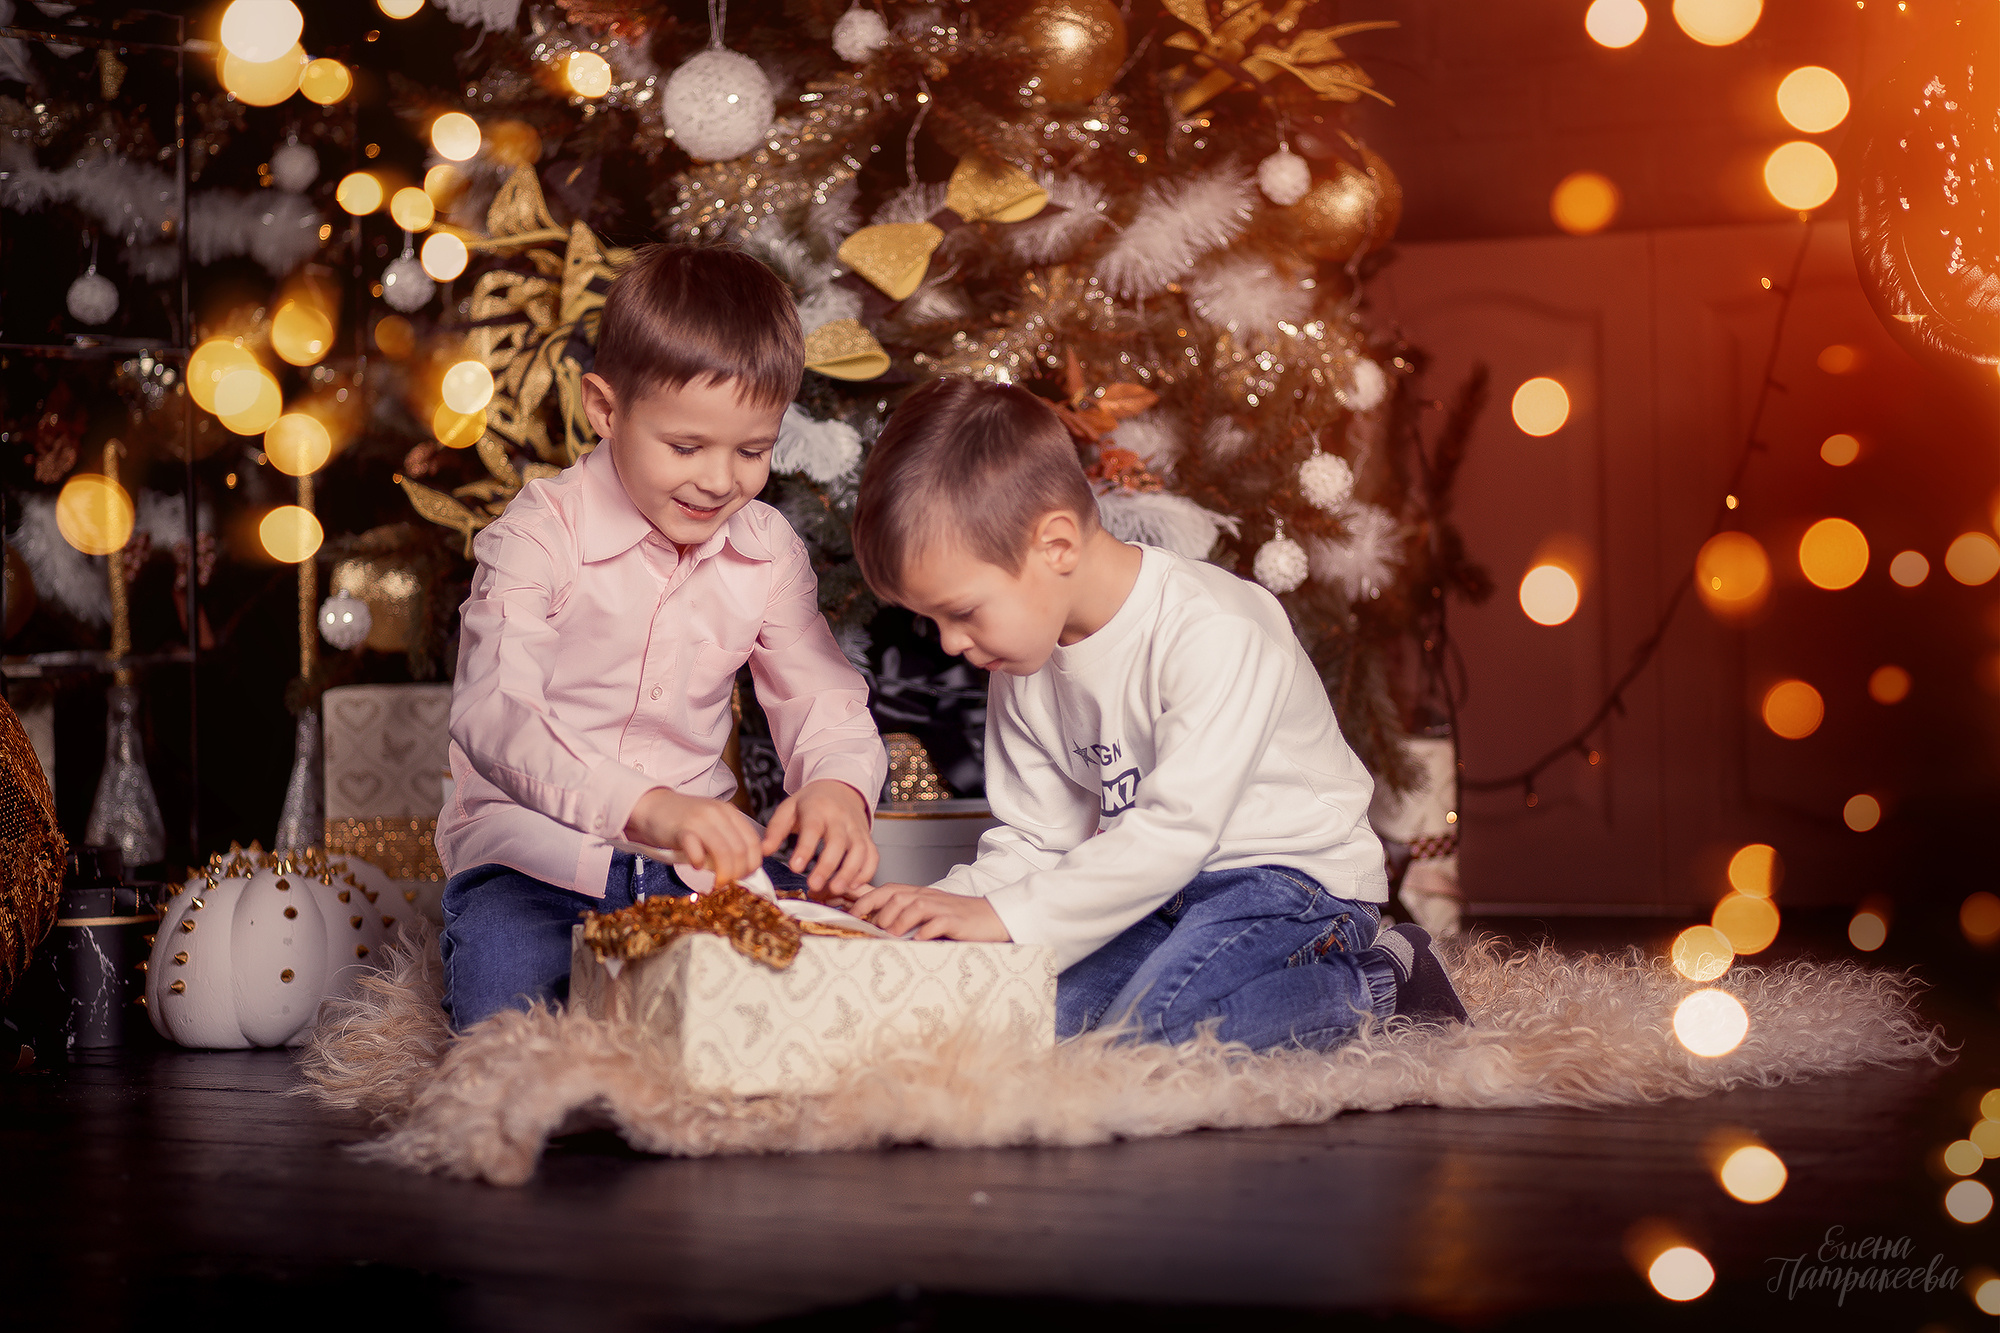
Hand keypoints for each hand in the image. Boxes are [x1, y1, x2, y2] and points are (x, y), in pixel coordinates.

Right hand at [624, 788, 763, 887]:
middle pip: (740, 850)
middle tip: (729, 883)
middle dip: (738, 873)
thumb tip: (743, 869)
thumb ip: (728, 840)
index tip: (745, 877)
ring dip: (723, 873)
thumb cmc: (683, 822)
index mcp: (730, 812)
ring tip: (717, 883)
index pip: (753, 842)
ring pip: (724, 852)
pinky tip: (696, 866)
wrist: (653, 807)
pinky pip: (697, 851)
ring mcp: (700, 820)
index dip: (752, 864)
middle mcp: (718, 813)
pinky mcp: (682, 829)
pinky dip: (699, 864)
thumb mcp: (712, 825)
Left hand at [762, 780, 877, 897]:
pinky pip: (872, 856)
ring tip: (836, 890)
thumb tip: (764, 851)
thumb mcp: (789, 808)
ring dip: (850, 872)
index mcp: (817, 809)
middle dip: (827, 866)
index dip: (805, 848)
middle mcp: (840, 819)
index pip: (812, 829)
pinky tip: (853, 885)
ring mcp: (856, 828)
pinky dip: (866, 872)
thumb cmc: (812, 801)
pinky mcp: (867, 837)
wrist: (840, 786)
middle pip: (838, 843)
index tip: (795, 867)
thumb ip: (776, 829)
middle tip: (815, 885)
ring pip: (859, 851)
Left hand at [846, 883, 1010, 941]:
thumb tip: (874, 922)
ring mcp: (943, 907)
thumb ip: (905, 914)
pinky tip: (919, 941)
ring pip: (915, 906)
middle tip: (874, 930)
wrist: (992, 919)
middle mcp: (929, 897)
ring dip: (899, 921)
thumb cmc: (958, 919)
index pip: (888, 889)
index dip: (867, 899)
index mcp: (920, 894)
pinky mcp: (957, 920)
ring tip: (893, 935)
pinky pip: (938, 923)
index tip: (852, 914)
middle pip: (898, 895)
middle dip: (881, 912)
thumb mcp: (928, 913)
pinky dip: (926, 932)